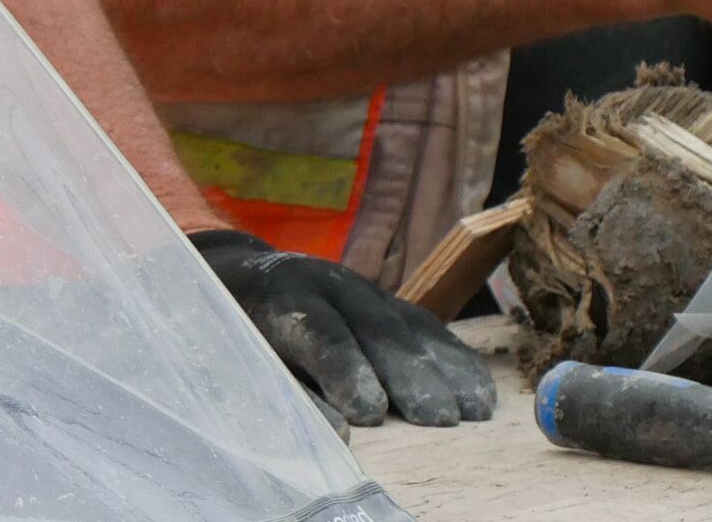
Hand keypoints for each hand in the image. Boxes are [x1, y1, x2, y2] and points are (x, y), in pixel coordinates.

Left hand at [190, 228, 498, 427]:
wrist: (243, 276)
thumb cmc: (232, 336)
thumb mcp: (238, 363)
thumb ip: (284, 396)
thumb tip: (336, 435)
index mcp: (281, 299)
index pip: (319, 332)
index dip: (345, 371)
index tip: (370, 414)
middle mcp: (330, 285)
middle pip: (376, 329)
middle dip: (410, 375)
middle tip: (438, 420)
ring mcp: (365, 290)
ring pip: (410, 327)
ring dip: (444, 371)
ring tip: (471, 413)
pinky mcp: (390, 302)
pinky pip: (429, 328)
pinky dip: (456, 360)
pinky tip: (479, 391)